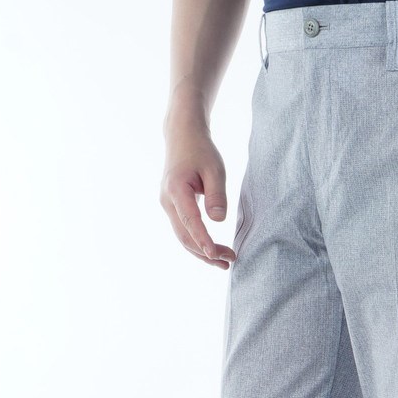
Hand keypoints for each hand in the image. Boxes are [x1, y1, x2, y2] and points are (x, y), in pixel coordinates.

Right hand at [159, 105, 235, 268]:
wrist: (182, 137)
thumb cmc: (200, 151)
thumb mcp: (215, 169)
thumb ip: (217, 195)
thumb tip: (218, 220)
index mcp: (176, 189)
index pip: (190, 222)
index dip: (203, 241)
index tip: (216, 256)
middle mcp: (167, 201)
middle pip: (184, 237)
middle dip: (206, 253)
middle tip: (230, 261)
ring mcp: (167, 205)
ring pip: (183, 237)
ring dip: (202, 252)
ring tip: (226, 261)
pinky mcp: (172, 208)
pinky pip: (184, 231)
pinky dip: (198, 243)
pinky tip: (213, 250)